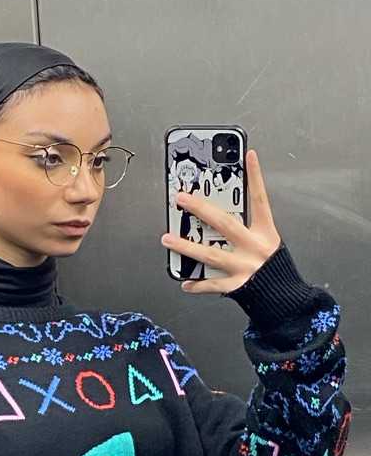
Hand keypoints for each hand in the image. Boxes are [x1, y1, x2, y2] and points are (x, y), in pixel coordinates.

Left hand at [161, 149, 280, 293]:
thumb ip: (244, 230)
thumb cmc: (274, 269)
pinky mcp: (238, 286)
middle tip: (181, 198)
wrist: (287, 300)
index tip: (248, 155)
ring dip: (186, 246)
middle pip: (224, 223)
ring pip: (210, 253)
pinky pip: (212, 284)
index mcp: (265, 233)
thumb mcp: (266, 243)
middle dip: (200, 209)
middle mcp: (255, 248)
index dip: (255, 176)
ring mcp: (246, 267)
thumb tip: (213, 217)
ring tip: (167, 238)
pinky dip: (197, 284)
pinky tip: (184, 282)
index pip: (259, 199)